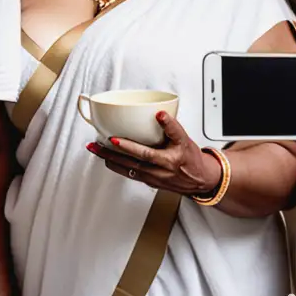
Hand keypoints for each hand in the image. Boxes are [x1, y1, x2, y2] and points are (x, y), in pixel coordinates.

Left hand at [86, 112, 221, 195]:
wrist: (198, 181)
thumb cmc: (191, 159)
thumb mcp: (185, 140)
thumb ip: (172, 127)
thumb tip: (160, 114)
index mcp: (170, 159)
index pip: (150, 150)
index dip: (134, 142)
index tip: (124, 132)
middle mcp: (160, 170)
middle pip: (133, 160)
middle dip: (114, 152)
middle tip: (99, 142)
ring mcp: (153, 177)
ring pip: (128, 168)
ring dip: (110, 159)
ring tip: (96, 149)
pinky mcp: (148, 181)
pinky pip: (129, 173)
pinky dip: (117, 166)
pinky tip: (107, 159)